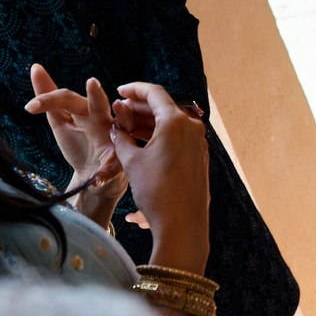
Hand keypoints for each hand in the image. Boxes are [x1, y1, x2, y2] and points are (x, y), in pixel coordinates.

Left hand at [27, 63, 127, 224]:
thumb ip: (49, 98)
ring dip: (122, 117)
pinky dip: (106, 174)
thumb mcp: (61, 120)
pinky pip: (114, 166)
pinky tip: (97, 180)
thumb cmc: (80, 143)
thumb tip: (36, 68)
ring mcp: (114, 138)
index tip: (29, 107)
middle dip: (97, 94)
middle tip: (92, 83)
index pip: (68, 98)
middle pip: (99, 104)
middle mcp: (102, 119)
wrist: (95, 175)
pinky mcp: (118, 161)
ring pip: (122, 124)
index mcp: (86, 109)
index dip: (49, 99)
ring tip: (118, 108)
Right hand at [108, 82, 210, 275]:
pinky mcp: (199, 158)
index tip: (120, 91)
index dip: (134, 89)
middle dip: (139, 109)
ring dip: (148, 124)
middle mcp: (192, 128)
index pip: (154, 93)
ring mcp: (198, 143)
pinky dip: (160, 137)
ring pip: (170, 124)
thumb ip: (122, 140)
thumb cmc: (157, 192)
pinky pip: (178, 139)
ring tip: (126, 130)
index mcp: (176, 122)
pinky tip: (142, 145)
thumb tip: (116, 131)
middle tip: (119, 112)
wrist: (182, 225)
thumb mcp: (132, 162)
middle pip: (163, 108)